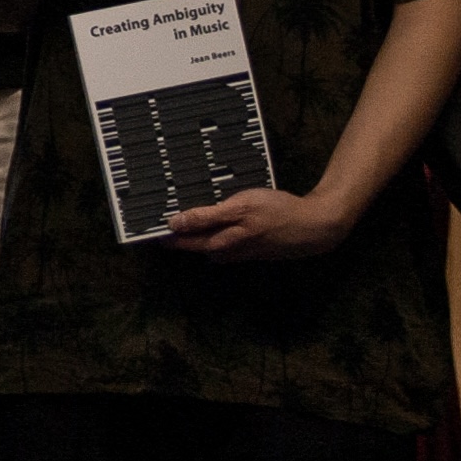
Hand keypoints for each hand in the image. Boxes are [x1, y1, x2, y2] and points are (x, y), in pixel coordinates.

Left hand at [158, 184, 352, 261]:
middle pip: (195, 246)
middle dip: (176, 240)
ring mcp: (242, 252)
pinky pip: (228, 247)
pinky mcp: (254, 250)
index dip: (163, 236)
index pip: (183, 240)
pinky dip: (217, 240)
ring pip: (211, 248)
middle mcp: (229, 250)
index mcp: (222, 240)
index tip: (144, 229)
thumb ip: (207, 216)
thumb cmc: (278, 212)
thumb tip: (176, 222)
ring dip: (196, 240)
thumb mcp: (240, 208)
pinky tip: (216, 231)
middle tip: (158, 229)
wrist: (315, 226)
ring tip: (180, 230)